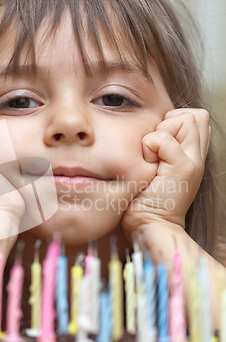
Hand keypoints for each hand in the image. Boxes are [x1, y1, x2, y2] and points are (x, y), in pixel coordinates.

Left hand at [121, 108, 210, 237]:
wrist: (150, 226)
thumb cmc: (144, 199)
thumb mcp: (155, 168)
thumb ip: (161, 148)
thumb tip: (152, 128)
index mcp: (192, 155)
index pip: (195, 117)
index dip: (173, 122)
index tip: (157, 146)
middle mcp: (197, 157)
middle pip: (196, 115)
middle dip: (170, 122)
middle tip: (156, 151)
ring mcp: (194, 162)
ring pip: (185, 119)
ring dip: (160, 134)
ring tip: (153, 160)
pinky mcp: (184, 168)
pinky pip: (163, 138)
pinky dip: (149, 147)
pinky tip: (148, 167)